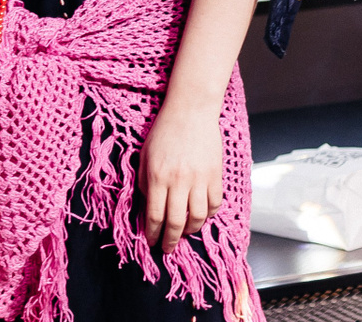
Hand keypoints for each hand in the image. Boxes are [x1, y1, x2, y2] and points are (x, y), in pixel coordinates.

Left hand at [138, 98, 225, 255]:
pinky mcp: (216, 176)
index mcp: (158, 176)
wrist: (190, 112)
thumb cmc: (164, 131)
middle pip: (176, 222)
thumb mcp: (145, 155)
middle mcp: (179, 181)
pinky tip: (200, 214)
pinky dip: (208, 214)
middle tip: (168, 248)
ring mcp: (200, 180)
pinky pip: (214, 204)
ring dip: (190, 230)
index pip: (154, 215)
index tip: (151, 241)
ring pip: (198, 218)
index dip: (152, 233)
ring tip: (184, 232)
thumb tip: (149, 207)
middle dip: (170, 240)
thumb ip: (146, 182)